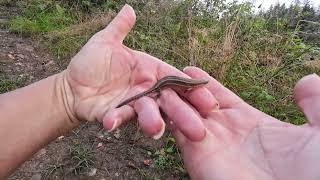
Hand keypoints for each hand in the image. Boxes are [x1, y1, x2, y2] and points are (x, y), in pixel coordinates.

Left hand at [62, 5, 216, 139]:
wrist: (71, 85)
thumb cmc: (91, 62)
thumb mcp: (104, 41)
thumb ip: (119, 28)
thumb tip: (129, 8)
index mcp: (149, 69)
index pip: (175, 78)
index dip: (192, 89)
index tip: (210, 101)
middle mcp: (146, 88)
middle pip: (169, 101)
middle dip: (184, 114)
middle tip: (198, 129)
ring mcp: (133, 103)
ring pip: (149, 113)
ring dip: (153, 120)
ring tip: (155, 128)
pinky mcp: (118, 115)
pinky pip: (120, 118)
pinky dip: (117, 120)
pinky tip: (111, 121)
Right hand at [159, 66, 319, 179]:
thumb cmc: (316, 169)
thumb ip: (314, 103)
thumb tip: (304, 82)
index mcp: (251, 121)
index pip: (221, 96)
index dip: (205, 82)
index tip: (189, 69)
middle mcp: (226, 131)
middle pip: (197, 102)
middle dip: (183, 87)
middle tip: (170, 73)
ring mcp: (210, 142)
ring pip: (182, 112)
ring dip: (173, 97)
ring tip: (162, 81)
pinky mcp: (197, 154)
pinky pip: (176, 127)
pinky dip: (169, 112)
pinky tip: (161, 96)